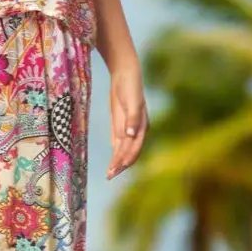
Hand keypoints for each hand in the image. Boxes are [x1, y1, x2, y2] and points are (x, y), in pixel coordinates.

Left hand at [107, 59, 148, 179]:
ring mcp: (129, 127)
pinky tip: (113, 161)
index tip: (117, 168)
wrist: (125, 74)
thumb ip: (132, 118)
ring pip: (124, 149)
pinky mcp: (121, 123)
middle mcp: (136, 129)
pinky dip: (116, 152)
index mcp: (141, 126)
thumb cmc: (130, 87)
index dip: (125, 159)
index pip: (133, 147)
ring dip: (118, 161)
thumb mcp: (132, 101)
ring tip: (110, 173)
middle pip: (129, 151)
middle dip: (120, 164)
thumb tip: (131, 134)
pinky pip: (119, 141)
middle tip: (109, 176)